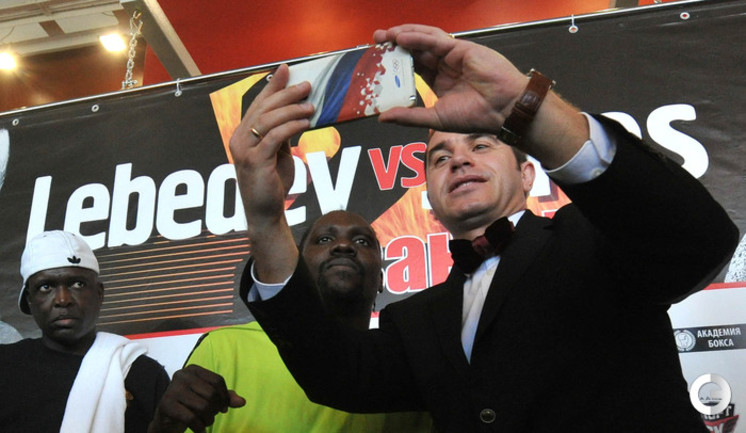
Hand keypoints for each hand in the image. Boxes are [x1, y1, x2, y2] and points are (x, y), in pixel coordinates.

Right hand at [148, 365, 244, 432]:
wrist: (166, 420)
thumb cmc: (190, 406)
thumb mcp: (209, 398)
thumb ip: (225, 398)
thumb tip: (242, 402)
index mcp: (193, 370)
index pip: (218, 381)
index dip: (224, 397)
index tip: (223, 408)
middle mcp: (182, 375)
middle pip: (211, 394)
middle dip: (215, 410)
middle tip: (211, 417)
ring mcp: (172, 389)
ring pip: (203, 406)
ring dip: (209, 420)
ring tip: (205, 423)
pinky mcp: (166, 405)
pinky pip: (192, 418)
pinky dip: (200, 428)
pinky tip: (200, 431)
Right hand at [229, 64, 313, 235]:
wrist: (265, 213)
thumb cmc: (272, 183)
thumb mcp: (278, 152)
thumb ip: (281, 133)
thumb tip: (295, 111)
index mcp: (242, 134)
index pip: (258, 104)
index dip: (272, 86)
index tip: (287, 70)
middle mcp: (238, 139)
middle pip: (263, 108)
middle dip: (286, 94)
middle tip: (307, 87)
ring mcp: (244, 150)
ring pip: (268, 119)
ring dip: (292, 110)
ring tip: (311, 107)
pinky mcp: (255, 162)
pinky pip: (275, 137)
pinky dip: (291, 126)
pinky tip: (305, 123)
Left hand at [373, 24, 587, 167]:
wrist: (503, 109)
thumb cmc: (476, 115)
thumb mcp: (434, 118)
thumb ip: (409, 116)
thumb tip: (382, 118)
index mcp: (439, 81)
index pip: (412, 67)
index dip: (395, 62)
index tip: (377, 60)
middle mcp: (445, 65)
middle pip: (415, 50)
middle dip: (394, 44)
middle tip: (375, 40)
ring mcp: (453, 55)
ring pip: (424, 40)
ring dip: (404, 35)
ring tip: (385, 35)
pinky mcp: (461, 48)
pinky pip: (435, 40)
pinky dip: (418, 37)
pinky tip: (402, 38)